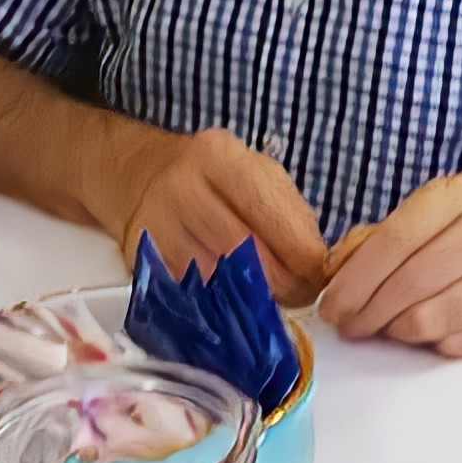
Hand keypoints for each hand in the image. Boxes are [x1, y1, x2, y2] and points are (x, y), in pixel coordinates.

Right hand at [105, 124, 328, 306]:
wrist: (150, 176)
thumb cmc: (220, 180)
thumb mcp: (260, 176)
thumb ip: (289, 215)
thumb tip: (316, 269)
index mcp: (222, 159)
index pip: (274, 218)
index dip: (304, 259)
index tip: (318, 277)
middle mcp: (184, 188)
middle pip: (244, 254)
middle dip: (281, 284)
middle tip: (299, 296)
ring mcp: (158, 225)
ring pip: (218, 280)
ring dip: (251, 299)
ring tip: (268, 297)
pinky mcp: (144, 258)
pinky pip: (191, 293)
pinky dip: (219, 304)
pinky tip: (233, 300)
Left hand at [320, 174, 461, 356]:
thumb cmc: (451, 250)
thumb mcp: (411, 230)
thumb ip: (369, 245)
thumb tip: (334, 280)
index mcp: (456, 196)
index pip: (394, 239)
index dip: (355, 279)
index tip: (331, 306)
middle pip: (410, 281)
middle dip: (368, 311)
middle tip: (348, 326)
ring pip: (429, 318)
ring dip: (394, 330)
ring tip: (383, 329)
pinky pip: (454, 343)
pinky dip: (429, 345)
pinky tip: (423, 336)